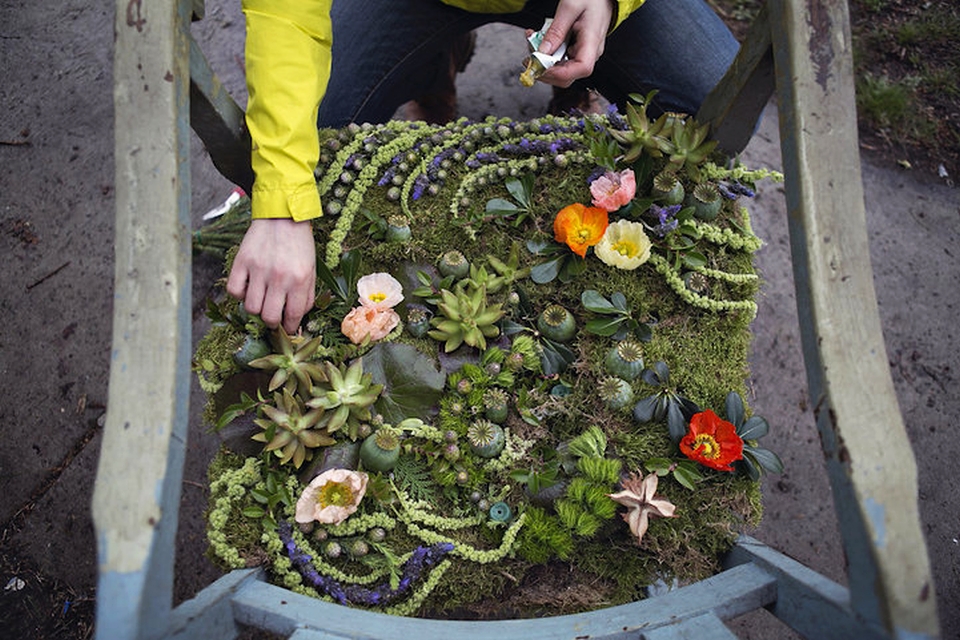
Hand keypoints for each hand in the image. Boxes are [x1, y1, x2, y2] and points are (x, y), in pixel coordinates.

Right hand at [226, 218, 315, 333]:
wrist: (283, 216)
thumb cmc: (299, 245)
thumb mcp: (311, 270)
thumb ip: (307, 295)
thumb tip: (297, 318)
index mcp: (299, 280)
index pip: (293, 316)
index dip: (289, 327)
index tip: (286, 328)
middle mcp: (278, 277)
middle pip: (269, 317)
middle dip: (272, 322)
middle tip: (272, 316)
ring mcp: (258, 270)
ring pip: (251, 308)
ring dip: (256, 309)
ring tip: (261, 300)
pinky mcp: (242, 261)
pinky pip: (234, 291)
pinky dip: (239, 294)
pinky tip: (248, 288)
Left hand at [535, 0, 614, 87]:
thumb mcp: (569, 7)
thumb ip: (556, 31)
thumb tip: (543, 52)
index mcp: (592, 41)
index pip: (581, 68)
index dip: (559, 72)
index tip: (540, 66)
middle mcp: (590, 53)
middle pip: (567, 76)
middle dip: (544, 69)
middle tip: (529, 57)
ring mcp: (583, 54)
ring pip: (560, 70)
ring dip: (542, 61)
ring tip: (532, 41)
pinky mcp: (576, 52)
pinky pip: (560, 60)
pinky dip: (546, 54)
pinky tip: (539, 40)